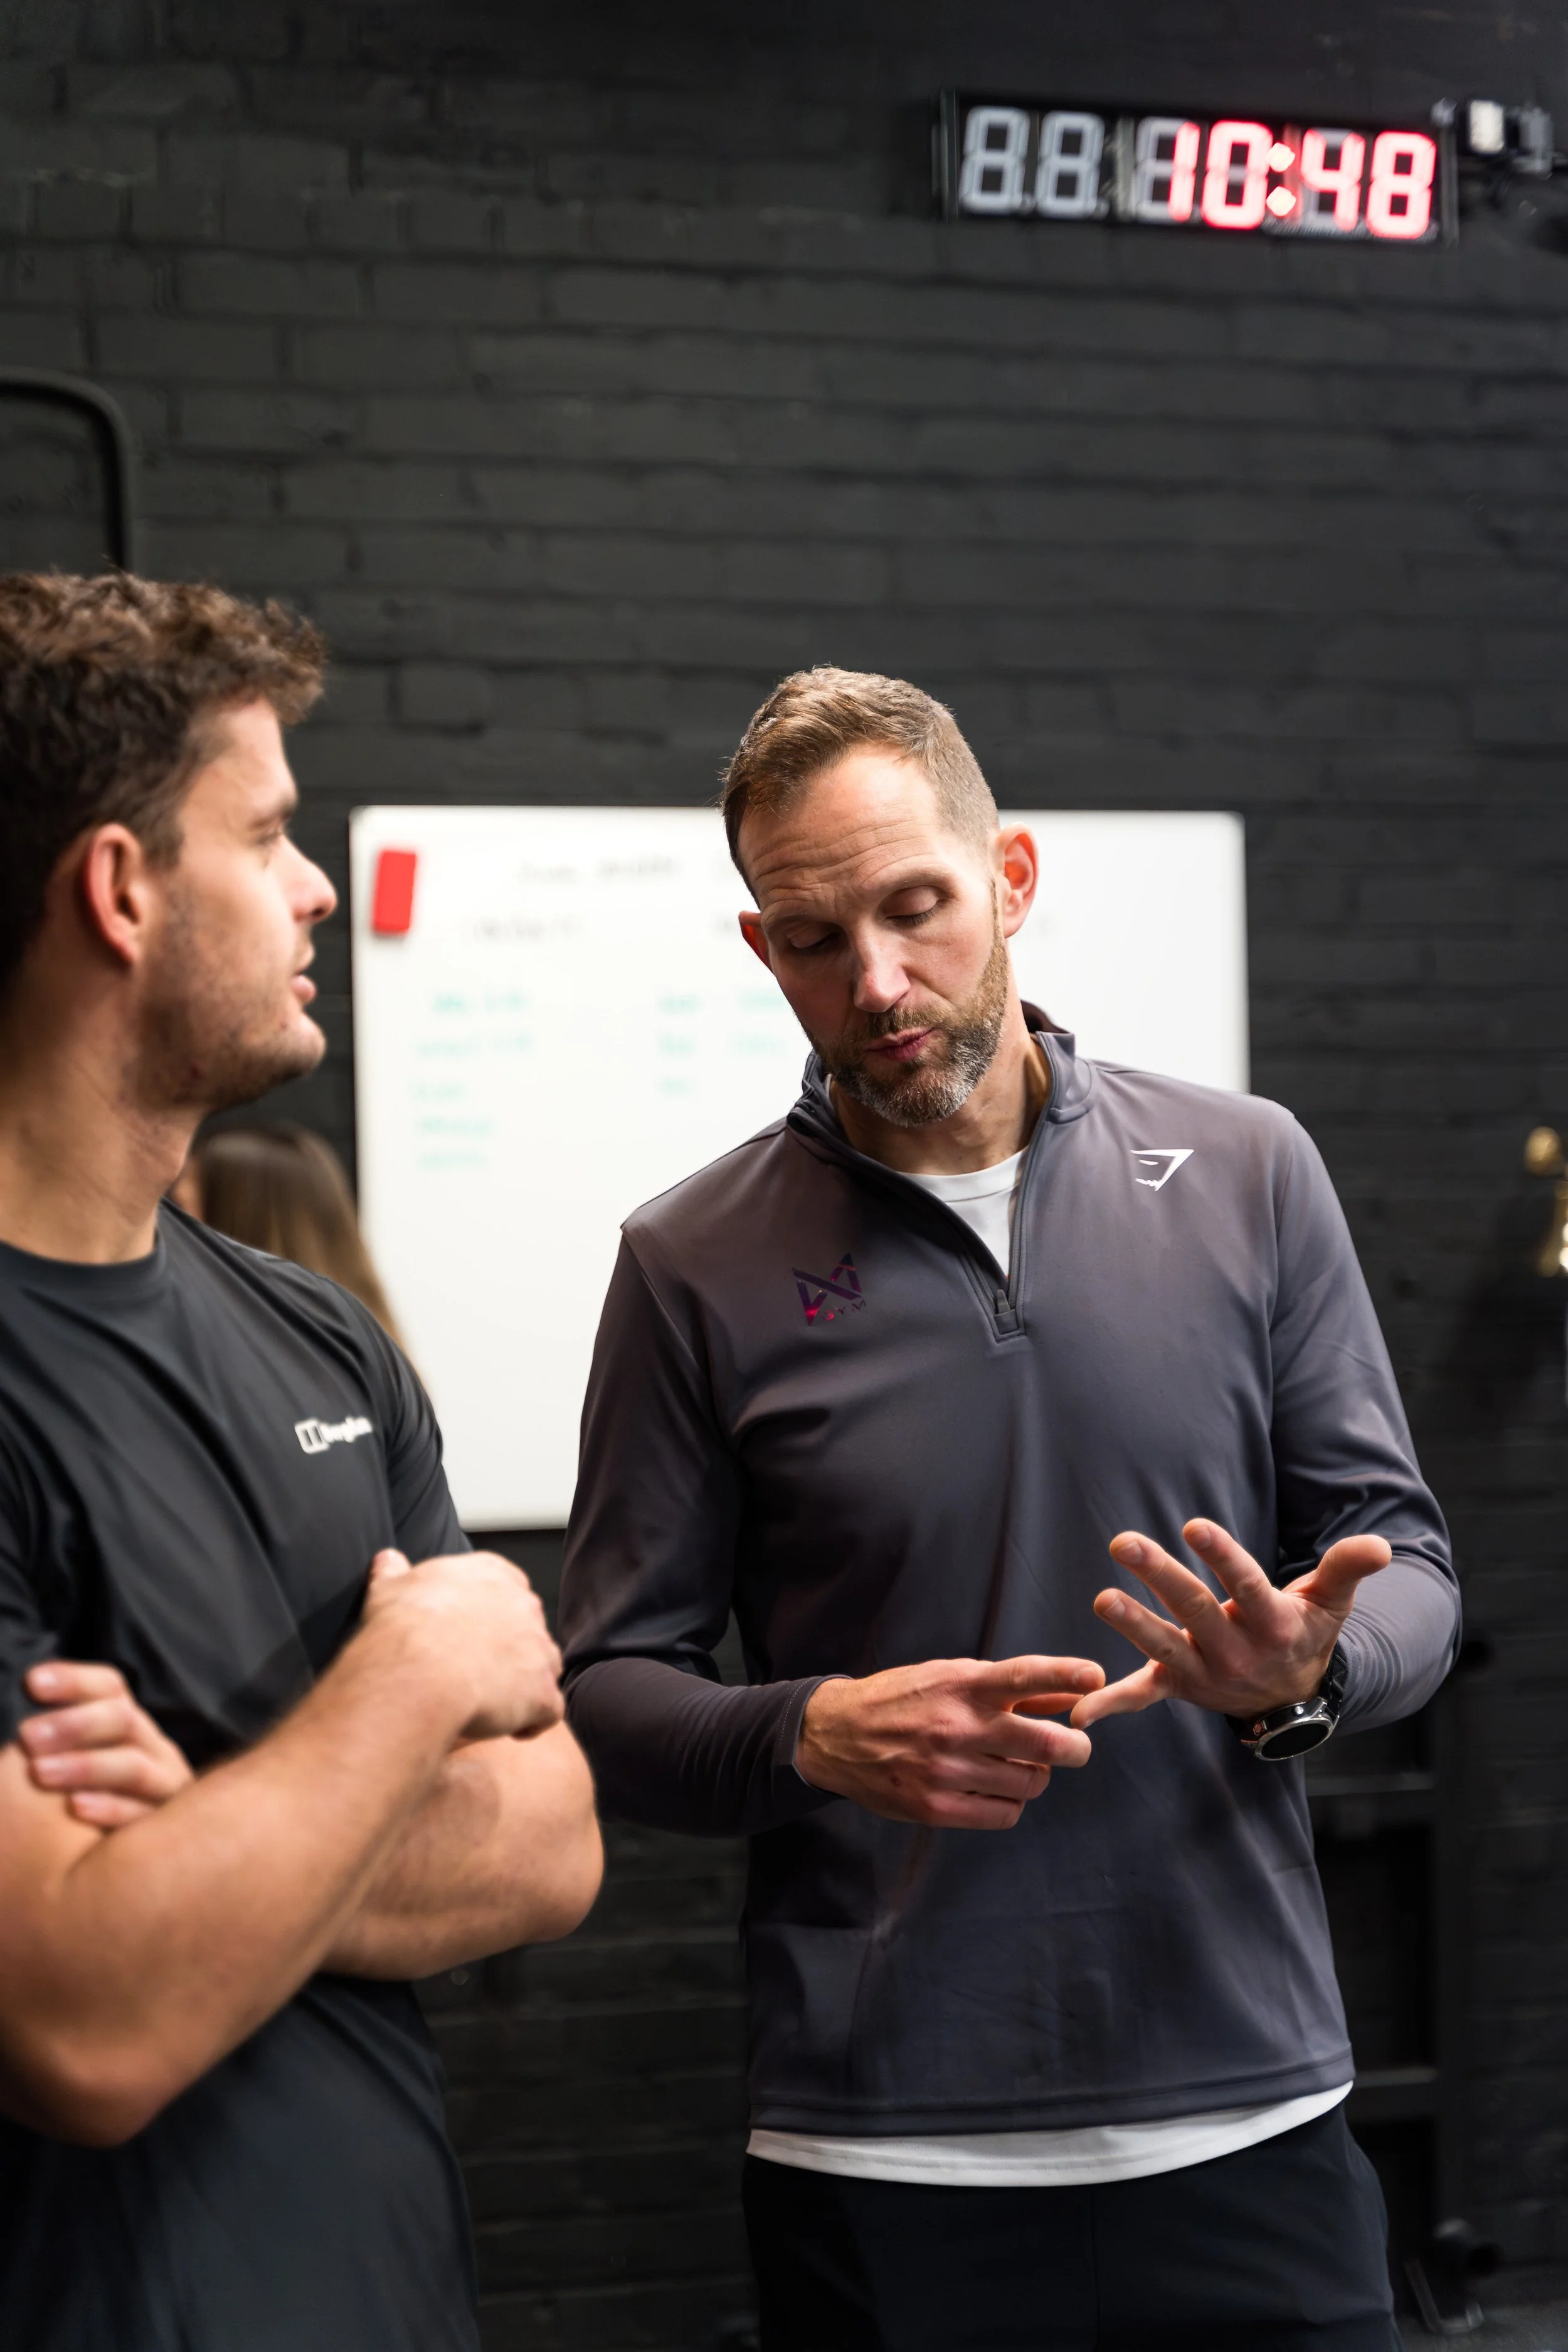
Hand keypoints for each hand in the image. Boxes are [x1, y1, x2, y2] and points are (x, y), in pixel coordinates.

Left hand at [17, 1662, 193, 1827]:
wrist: (141, 1854)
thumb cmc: (87, 1801)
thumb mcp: (74, 1761)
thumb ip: (51, 1742)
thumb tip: (14, 1730)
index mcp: (128, 1724)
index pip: (108, 1687)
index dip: (73, 1681)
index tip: (32, 1683)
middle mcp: (151, 1746)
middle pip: (122, 1720)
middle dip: (74, 1724)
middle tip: (27, 1735)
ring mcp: (164, 1784)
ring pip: (133, 1765)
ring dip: (86, 1766)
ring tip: (40, 1773)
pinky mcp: (166, 1824)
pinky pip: (142, 1815)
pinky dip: (110, 1809)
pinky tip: (75, 1809)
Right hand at [361, 1548, 564, 1743]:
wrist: (417, 1672)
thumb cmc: (402, 1628)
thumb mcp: (389, 1590)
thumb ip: (395, 1572)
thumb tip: (389, 1559)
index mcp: (492, 1575)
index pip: (509, 1589)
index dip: (494, 1617)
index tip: (473, 1638)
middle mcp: (524, 1606)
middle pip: (529, 1631)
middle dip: (511, 1653)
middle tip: (478, 1675)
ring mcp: (539, 1649)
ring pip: (544, 1668)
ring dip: (525, 1687)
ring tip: (493, 1706)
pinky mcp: (542, 1692)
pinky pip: (549, 1711)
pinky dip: (533, 1723)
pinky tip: (508, 1731)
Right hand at [796, 1655, 1103, 1829]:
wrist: (837, 1734)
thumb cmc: (903, 1699)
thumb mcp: (950, 1676)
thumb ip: (1008, 1688)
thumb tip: (1065, 1697)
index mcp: (962, 1685)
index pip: (1024, 1676)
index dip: (1065, 1676)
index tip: (1096, 1677)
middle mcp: (958, 1727)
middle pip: (1046, 1745)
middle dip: (1075, 1748)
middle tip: (1076, 1747)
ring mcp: (946, 1771)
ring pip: (1031, 1783)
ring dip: (1037, 1776)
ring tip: (1018, 1765)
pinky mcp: (935, 1808)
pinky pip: (1004, 1814)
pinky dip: (1011, 1803)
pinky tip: (995, 1789)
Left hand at [1070, 1519, 1391, 1728]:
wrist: (1293, 1695)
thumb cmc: (1306, 1630)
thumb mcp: (1333, 1601)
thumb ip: (1349, 1568)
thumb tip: (1380, 1544)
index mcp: (1273, 1625)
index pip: (1246, 1586)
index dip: (1222, 1556)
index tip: (1194, 1525)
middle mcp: (1236, 1652)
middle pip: (1195, 1610)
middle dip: (1160, 1576)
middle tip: (1125, 1542)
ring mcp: (1204, 1672)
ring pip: (1164, 1646)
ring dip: (1132, 1624)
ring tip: (1103, 1598)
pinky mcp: (1178, 1684)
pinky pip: (1143, 1696)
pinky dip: (1112, 1704)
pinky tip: (1080, 1712)